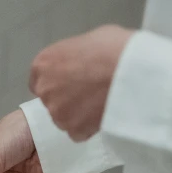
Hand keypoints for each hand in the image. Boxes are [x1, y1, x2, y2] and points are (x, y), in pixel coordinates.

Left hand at [29, 25, 132, 141]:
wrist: (131, 72)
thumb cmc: (114, 49)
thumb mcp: (88, 40)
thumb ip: (75, 57)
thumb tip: (82, 63)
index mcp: (43, 64)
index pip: (40, 80)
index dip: (58, 82)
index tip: (72, 82)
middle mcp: (45, 90)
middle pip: (52, 100)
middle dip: (68, 98)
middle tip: (91, 92)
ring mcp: (58, 112)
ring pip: (65, 117)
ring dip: (79, 114)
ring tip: (100, 103)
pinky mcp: (73, 129)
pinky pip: (79, 132)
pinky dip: (89, 127)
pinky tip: (103, 115)